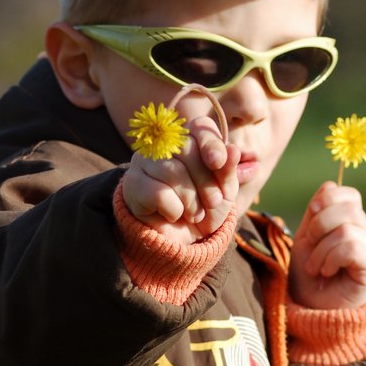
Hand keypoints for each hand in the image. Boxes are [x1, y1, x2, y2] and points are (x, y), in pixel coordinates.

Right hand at [121, 116, 238, 244]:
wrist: (183, 239)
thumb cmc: (205, 208)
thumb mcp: (224, 191)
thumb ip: (228, 170)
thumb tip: (233, 150)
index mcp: (190, 140)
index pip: (199, 127)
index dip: (211, 143)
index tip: (218, 163)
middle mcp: (164, 145)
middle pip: (187, 148)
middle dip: (206, 180)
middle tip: (213, 202)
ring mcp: (144, 161)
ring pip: (173, 171)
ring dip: (192, 199)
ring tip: (195, 214)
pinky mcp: (132, 183)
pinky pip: (158, 193)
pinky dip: (174, 210)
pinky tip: (174, 216)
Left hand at [289, 181, 365, 309]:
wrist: (312, 312)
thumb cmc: (308, 277)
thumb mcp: (306, 238)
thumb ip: (316, 212)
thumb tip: (329, 186)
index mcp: (351, 223)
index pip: (347, 194)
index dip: (326, 200)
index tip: (311, 220)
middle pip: (347, 207)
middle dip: (319, 226)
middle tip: (310, 249)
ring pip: (347, 228)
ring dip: (321, 249)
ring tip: (316, 266)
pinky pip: (352, 247)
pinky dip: (331, 258)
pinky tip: (327, 271)